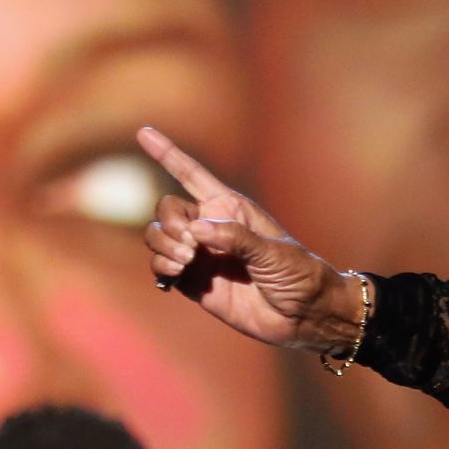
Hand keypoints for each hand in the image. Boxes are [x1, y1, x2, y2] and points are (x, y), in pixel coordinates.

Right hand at [140, 127, 366, 353]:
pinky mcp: (194, 282)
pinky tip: (174, 274)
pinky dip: (161, 267)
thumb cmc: (298, 274)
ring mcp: (200, 255)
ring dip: (162, 246)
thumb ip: (235, 238)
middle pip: (167, 209)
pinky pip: (162, 267)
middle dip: (169, 223)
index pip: (191, 174)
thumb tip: (196, 230)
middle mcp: (210, 227)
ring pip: (158, 237)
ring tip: (186, 261)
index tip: (145, 133)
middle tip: (192, 246)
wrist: (304, 315)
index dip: (167, 153)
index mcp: (230, 207)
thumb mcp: (273, 252)